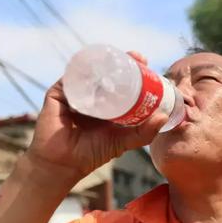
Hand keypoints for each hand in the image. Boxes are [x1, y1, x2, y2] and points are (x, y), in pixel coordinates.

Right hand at [25, 51, 167, 180]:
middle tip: (138, 58)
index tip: (146, 63)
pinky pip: (71, 77)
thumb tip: (164, 116)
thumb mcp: (123, 141)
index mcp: (105, 104)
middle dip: (123, 62)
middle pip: (107, 73)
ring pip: (90, 72)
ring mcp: (74, 93)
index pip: (120, 82)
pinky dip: (82, 70)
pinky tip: (96, 65)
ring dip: (105, 62)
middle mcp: (90, 95)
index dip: (133, 71)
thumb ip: (144, 132)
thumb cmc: (92, 154)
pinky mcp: (57, 93)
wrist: (63, 165)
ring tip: (122, 58)